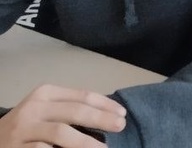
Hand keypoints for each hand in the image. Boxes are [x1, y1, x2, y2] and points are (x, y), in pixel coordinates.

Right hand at [0, 84, 126, 146]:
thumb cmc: (25, 126)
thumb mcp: (45, 111)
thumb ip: (68, 110)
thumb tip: (105, 116)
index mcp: (46, 93)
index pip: (82, 96)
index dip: (104, 104)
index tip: (122, 113)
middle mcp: (35, 107)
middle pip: (75, 111)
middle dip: (101, 118)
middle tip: (120, 126)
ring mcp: (24, 129)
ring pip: (61, 133)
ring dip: (85, 142)